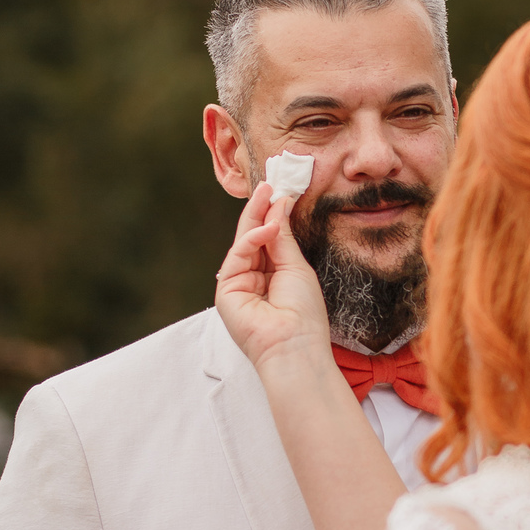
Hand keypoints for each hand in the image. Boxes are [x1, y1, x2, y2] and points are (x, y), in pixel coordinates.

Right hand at [214, 183, 331, 377]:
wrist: (294, 345)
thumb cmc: (303, 314)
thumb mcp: (296, 267)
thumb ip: (283, 237)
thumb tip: (279, 205)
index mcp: (272, 276)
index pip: (268, 240)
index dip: (272, 216)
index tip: (279, 192)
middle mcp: (254, 279)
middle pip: (252, 238)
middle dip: (259, 210)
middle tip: (267, 184)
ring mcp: (238, 285)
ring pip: (243, 243)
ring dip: (256, 218)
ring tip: (269, 195)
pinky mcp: (226, 292)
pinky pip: (238, 256)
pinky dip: (251, 239)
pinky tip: (267, 228)